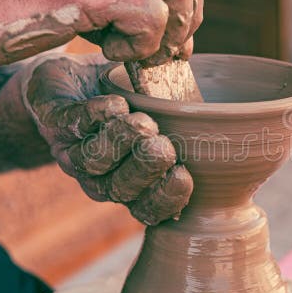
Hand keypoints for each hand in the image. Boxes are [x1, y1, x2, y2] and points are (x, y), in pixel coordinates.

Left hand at [23, 54, 192, 224]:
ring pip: (94, 161)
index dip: (166, 198)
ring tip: (141, 121)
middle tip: (163, 147)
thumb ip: (192, 116)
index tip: (184, 175)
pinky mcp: (54, 122)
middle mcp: (102, 176)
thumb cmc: (125, 99)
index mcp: (131, 183)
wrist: (66, 84)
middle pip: (121, 189)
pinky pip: (70, 125)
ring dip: (120, 141)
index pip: (149, 208)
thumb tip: (237, 114)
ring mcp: (75, 151)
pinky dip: (94, 115)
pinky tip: (116, 104)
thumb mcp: (162, 110)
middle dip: (144, 170)